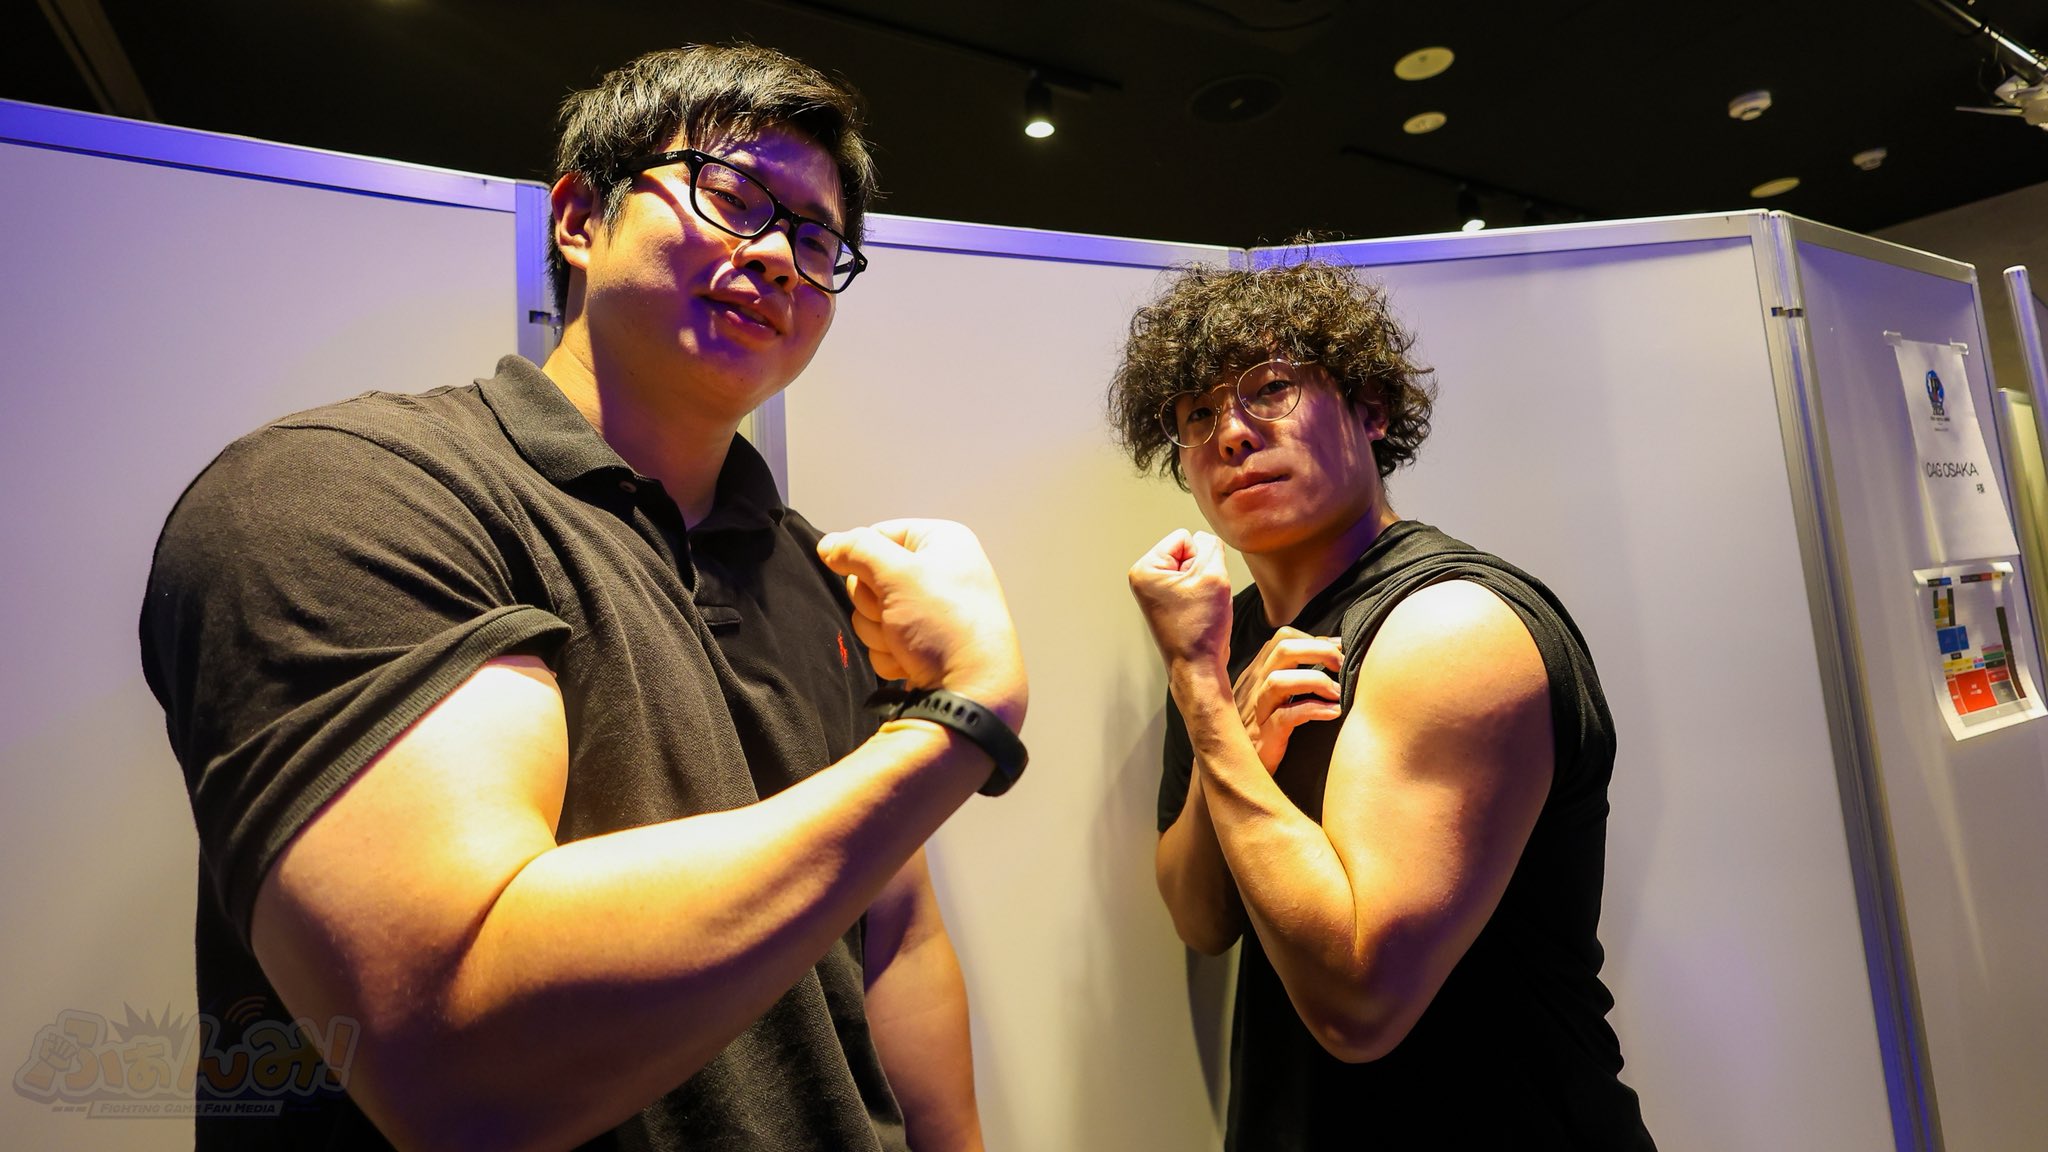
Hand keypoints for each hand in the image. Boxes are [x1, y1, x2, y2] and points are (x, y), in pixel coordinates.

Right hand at [818, 520, 1026, 727]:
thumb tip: (829, 545)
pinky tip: (913, 661)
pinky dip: (891, 654)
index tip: (875, 580)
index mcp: (944, 542)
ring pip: (873, 614)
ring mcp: (932, 611)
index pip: (878, 535)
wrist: (972, 692)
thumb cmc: (947, 626)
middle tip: (899, 617)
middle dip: (874, 605)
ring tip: (909, 643)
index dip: (865, 560)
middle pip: (870, 578)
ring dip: (881, 633)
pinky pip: (885, 641)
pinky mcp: (924, 643)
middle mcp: (940, 572)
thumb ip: (857, 550)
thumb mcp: (899, 575)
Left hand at [1127, 529, 1232, 669]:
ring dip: (1206, 585)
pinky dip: (1204, 597)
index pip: (1185, 538)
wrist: (1199, 667)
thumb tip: (1206, 539)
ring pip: (1195, 570)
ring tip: (1202, 608)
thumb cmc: (1200, 629)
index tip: (1199, 585)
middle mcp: (1146, 580)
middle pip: (1188, 552)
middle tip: (1202, 599)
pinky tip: (1203, 614)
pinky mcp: (1169, 604)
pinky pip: (1195, 586)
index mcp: (1146, 569)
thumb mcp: (1213, 575)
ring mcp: (1157, 593)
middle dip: (1202, 572)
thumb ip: (1212, 546)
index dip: (1201, 558)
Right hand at [1232, 627, 1342, 772]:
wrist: (1237, 770)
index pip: (1284, 639)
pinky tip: (1334, 713)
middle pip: (1283, 649)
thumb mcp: (1271, 699)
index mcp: (1259, 673)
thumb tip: (1328, 656)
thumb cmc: (1263, 733)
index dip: (1315, 640)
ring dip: (1316, 681)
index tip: (1339, 650)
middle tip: (1342, 665)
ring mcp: (1258, 710)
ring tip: (1338, 692)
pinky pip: (1288, 716)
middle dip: (1319, 650)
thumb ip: (1290, 678)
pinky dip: (1315, 710)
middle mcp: (1256, 686)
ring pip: (1280, 680)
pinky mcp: (1264, 736)